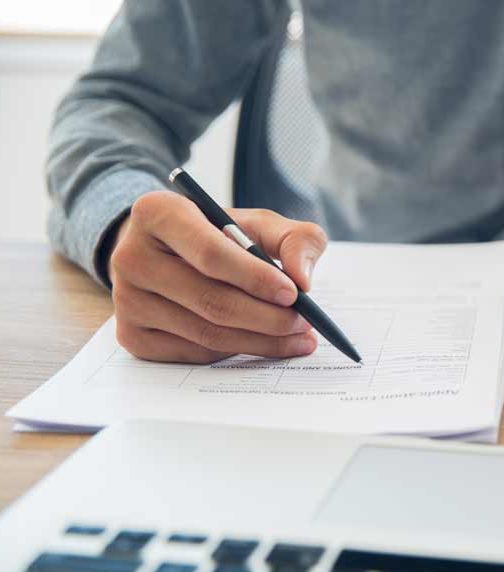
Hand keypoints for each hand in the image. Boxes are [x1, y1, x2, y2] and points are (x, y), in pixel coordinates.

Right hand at [109, 190, 327, 362]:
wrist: (168, 253)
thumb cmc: (219, 235)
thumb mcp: (259, 224)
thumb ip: (294, 239)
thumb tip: (303, 279)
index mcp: (157, 213)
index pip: (210, 253)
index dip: (255, 277)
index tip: (294, 293)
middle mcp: (130, 257)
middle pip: (210, 300)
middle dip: (268, 317)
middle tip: (305, 323)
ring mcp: (126, 301)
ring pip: (206, 334)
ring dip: (260, 341)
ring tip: (297, 337)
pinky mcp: (132, 336)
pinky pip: (195, 353)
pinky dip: (236, 352)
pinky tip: (262, 343)